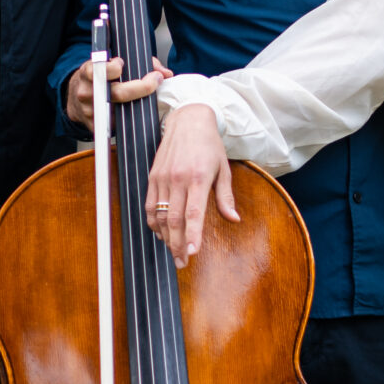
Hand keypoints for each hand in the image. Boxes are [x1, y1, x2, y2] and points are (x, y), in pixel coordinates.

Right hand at [63, 55, 167, 129]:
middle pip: (117, 93)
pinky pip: (115, 125)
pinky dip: (129, 118)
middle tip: (154, 81)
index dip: (115, 67)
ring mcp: (90, 110)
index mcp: (89, 72)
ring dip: (137, 104)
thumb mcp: (113, 62)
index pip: (101, 69)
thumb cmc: (101, 77)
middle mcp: (88, 92)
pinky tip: (134, 111)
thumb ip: (141, 63)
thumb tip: (165, 73)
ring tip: (144, 97)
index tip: (124, 64)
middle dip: (141, 87)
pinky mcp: (94, 126)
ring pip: (119, 111)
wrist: (74, 96)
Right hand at [148, 103, 235, 258]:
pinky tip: (161, 234)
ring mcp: (162, 178)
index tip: (192, 253)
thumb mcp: (223, 168)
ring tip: (174, 252)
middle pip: (174, 220)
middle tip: (182, 263)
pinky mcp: (152, 177)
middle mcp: (178, 179)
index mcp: (198, 177)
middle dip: (177, 245)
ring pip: (159, 216)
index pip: (193, 213)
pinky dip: (153, 223)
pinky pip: (149, 206)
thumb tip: (234, 219)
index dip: (192, 235)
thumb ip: (225, 196)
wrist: (188, 121)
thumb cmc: (209, 145)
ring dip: (165, 237)